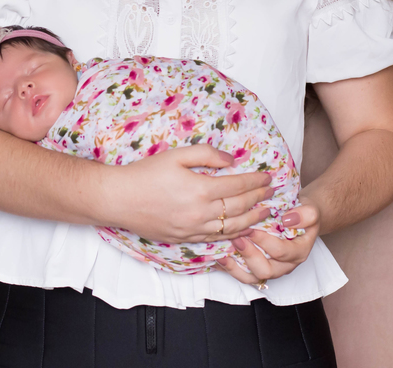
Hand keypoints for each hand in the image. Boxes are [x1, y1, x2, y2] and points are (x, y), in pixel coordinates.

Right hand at [103, 145, 273, 242]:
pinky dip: (234, 234)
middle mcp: (201, 213)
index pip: (238, 186)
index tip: (268, 176)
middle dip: (259, 199)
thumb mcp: (176, 155)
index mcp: (200, 189)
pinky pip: (217, 239)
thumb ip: (207, 154)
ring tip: (266, 213)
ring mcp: (194, 229)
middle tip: (273, 192)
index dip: (256, 181)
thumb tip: (231, 161)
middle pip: (240, 207)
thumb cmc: (145, 174)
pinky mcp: (186, 239)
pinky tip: (243, 229)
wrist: (119, 199)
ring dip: (253, 219)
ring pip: (233, 227)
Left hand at [214, 198, 321, 285]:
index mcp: (298, 252)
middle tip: (237, 238)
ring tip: (226, 250)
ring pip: (252, 278)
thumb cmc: (302, 215)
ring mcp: (271, 269)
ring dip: (236, 266)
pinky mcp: (257, 269)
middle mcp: (285, 265)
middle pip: (266, 270)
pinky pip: (243, 276)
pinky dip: (230, 268)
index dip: (265, 241)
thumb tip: (288, 219)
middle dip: (249, 254)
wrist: (298, 219)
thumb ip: (306, 215)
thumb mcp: (311, 210)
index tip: (251, 227)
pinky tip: (219, 257)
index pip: (281, 252)